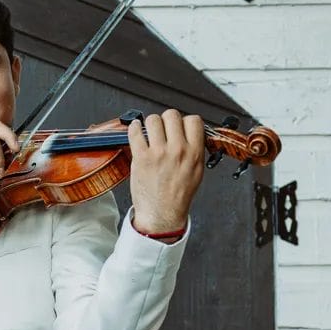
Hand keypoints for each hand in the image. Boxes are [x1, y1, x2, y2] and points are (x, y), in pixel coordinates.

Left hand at [126, 110, 205, 232]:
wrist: (162, 215)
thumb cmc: (177, 196)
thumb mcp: (197, 172)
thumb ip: (195, 150)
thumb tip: (190, 133)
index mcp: (194, 154)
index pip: (194, 120)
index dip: (185, 121)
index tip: (180, 127)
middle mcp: (178, 151)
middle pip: (172, 115)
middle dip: (166, 120)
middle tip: (163, 129)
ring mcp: (159, 153)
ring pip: (153, 120)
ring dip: (150, 124)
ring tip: (150, 132)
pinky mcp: (141, 158)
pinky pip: (135, 132)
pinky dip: (133, 128)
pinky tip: (135, 130)